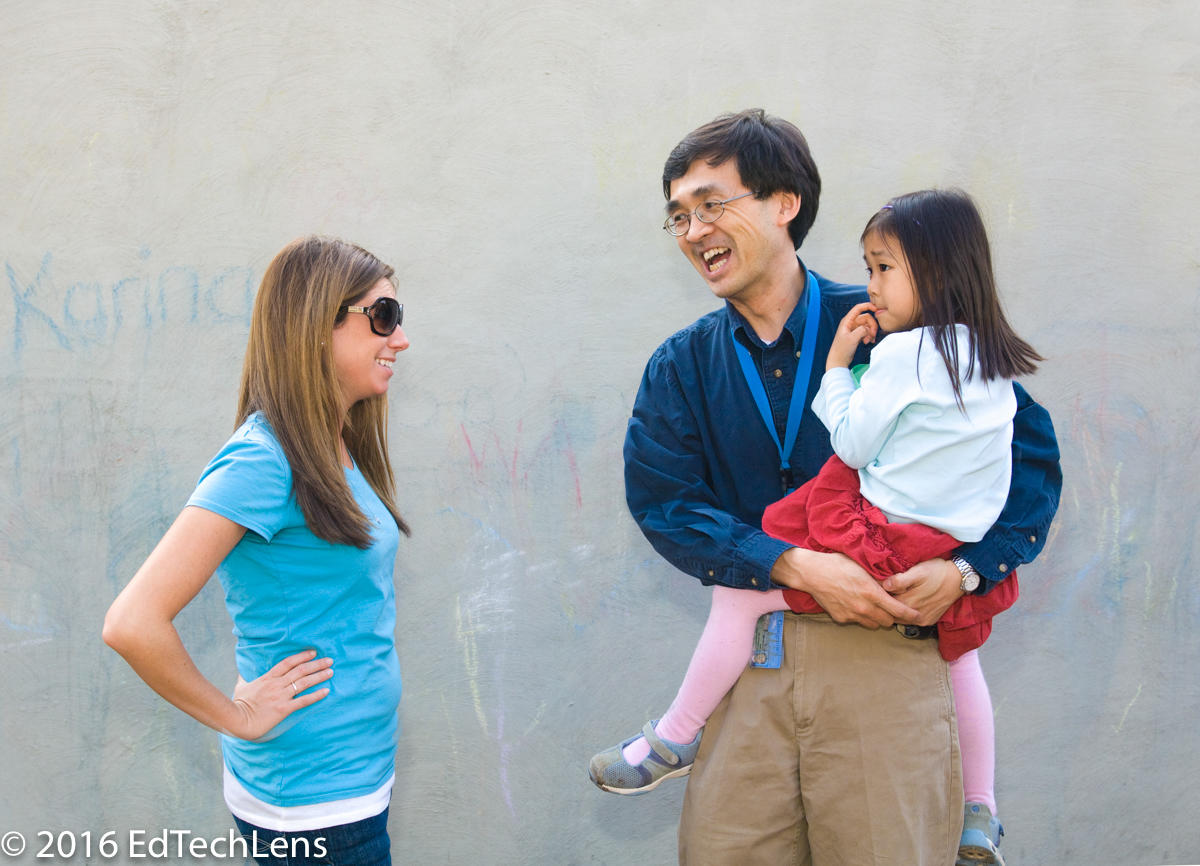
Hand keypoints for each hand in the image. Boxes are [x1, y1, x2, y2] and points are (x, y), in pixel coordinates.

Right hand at [227, 649, 332, 739]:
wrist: (237, 720)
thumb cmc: (238, 704)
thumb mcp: (241, 686)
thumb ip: (245, 678)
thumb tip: (243, 673)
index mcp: (268, 677)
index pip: (288, 662)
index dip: (302, 656)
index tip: (314, 652)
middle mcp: (277, 684)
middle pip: (301, 670)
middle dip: (317, 664)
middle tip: (330, 660)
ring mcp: (281, 696)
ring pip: (304, 683)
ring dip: (319, 676)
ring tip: (331, 672)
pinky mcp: (284, 708)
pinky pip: (303, 700)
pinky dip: (316, 695)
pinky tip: (326, 691)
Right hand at [771, 547, 919, 628]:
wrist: (812, 573)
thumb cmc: (838, 564)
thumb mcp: (862, 567)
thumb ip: (879, 579)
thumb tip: (895, 583)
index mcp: (872, 593)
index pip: (898, 610)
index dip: (910, 614)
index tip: (918, 615)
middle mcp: (864, 607)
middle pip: (887, 622)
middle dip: (891, 616)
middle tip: (891, 608)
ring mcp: (852, 615)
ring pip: (873, 624)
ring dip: (876, 618)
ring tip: (872, 607)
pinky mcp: (841, 618)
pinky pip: (856, 621)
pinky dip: (859, 616)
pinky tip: (853, 604)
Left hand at [826, 302, 878, 369]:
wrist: (838, 360)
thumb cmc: (842, 350)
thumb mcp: (853, 339)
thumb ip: (862, 330)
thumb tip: (868, 328)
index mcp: (847, 321)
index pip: (858, 308)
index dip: (867, 306)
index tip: (876, 309)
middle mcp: (850, 323)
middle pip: (866, 318)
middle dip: (872, 326)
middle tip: (873, 335)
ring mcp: (853, 329)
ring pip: (867, 325)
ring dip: (870, 332)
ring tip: (869, 341)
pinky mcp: (856, 335)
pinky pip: (866, 331)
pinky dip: (869, 336)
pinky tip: (868, 342)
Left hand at [881, 558, 963, 625]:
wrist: (959, 579)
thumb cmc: (937, 572)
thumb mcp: (919, 571)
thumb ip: (901, 580)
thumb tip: (885, 585)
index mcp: (909, 603)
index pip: (885, 605)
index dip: (879, 596)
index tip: (876, 588)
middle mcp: (914, 616)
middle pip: (891, 614)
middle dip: (885, 605)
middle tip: (882, 593)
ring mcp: (922, 620)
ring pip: (900, 619)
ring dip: (896, 610)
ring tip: (894, 597)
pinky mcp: (928, 621)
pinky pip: (911, 621)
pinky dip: (906, 614)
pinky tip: (907, 602)